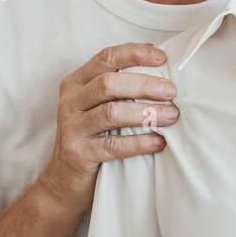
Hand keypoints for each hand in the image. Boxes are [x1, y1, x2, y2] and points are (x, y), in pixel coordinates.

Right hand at [38, 42, 179, 212]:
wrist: (63, 182)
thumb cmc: (91, 138)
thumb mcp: (98, 107)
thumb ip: (120, 89)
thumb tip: (162, 69)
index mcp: (76, 83)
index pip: (106, 58)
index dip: (135, 54)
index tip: (163, 58)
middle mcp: (70, 101)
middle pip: (109, 84)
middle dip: (144, 85)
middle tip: (172, 91)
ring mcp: (71, 128)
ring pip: (111, 113)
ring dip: (146, 113)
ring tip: (172, 116)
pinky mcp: (77, 153)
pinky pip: (113, 145)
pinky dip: (139, 143)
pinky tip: (158, 142)